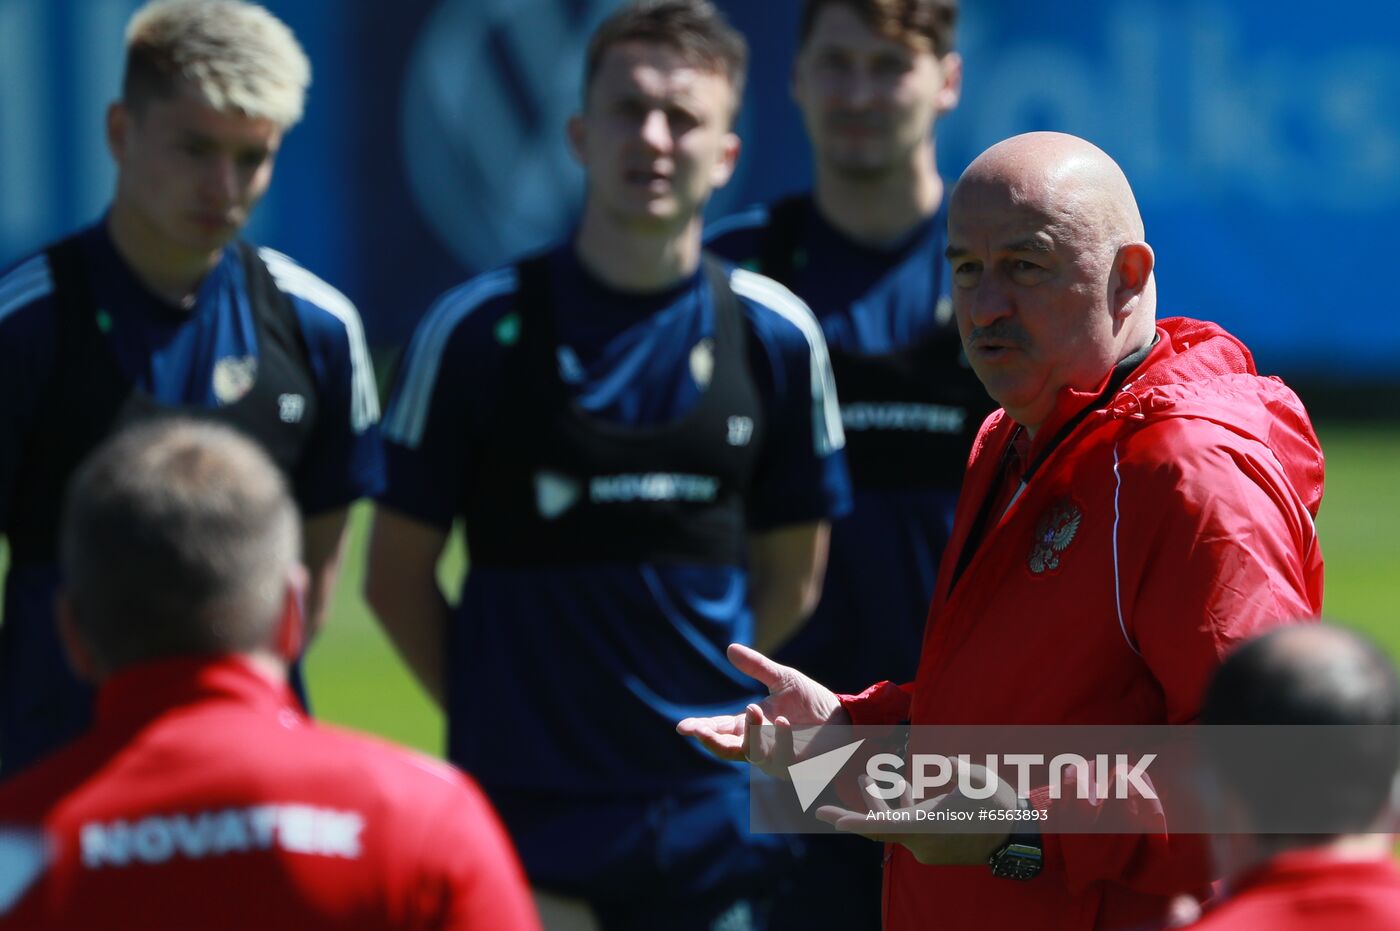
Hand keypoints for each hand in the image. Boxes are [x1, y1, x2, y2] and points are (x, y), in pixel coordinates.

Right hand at [676, 643, 848, 778]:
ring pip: (752, 753)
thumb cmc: (811, 701)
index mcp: (751, 726)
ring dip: (751, 734)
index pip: (720, 730)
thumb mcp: (782, 678)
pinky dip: (779, 739)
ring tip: (752, 709)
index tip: (683, 727)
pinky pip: (783, 757)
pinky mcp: (796, 766)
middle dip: (711, 741)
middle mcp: (759, 745)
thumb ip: (756, 666)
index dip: (701, 729)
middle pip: (727, 750)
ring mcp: (776, 758)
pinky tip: (781, 721)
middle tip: (698, 731)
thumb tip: (730, 648)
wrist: (844, 717)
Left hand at [815, 768, 1015, 866]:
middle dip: (853, 814)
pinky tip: (902, 784)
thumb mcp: (978, 778)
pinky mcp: (935, 848)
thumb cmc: (998, 804)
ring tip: (866, 777)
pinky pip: (909, 828)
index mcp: (927, 826)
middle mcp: (922, 842)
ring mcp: (927, 848)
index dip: (854, 820)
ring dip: (880, 803)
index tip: (829, 818)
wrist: (1019, 837)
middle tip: (822, 811)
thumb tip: (942, 765)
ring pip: (894, 825)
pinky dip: (901, 809)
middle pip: (879, 828)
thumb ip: (955, 768)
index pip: (882, 825)